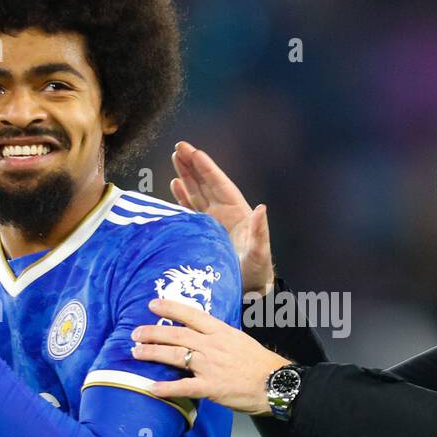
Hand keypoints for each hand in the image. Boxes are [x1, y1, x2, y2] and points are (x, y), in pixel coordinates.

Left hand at [131, 299, 289, 414]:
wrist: (275, 383)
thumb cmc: (260, 362)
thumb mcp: (240, 339)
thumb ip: (219, 337)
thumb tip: (203, 335)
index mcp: (220, 331)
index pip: (191, 315)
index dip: (170, 309)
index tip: (152, 305)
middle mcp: (211, 345)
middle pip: (176, 335)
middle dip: (152, 333)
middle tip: (135, 333)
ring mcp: (209, 366)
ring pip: (174, 356)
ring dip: (152, 354)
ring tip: (136, 353)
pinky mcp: (210, 387)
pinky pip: (183, 387)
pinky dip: (165, 388)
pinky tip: (150, 387)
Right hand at [170, 141, 273, 294]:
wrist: (247, 289)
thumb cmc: (256, 272)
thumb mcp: (259, 252)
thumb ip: (260, 232)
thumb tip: (261, 209)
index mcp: (237, 213)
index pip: (220, 185)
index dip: (207, 169)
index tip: (195, 152)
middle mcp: (224, 213)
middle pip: (206, 183)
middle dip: (193, 165)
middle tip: (179, 147)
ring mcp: (213, 221)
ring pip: (197, 193)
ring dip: (187, 176)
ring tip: (176, 159)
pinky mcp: (203, 231)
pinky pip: (191, 209)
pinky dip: (183, 197)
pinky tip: (174, 185)